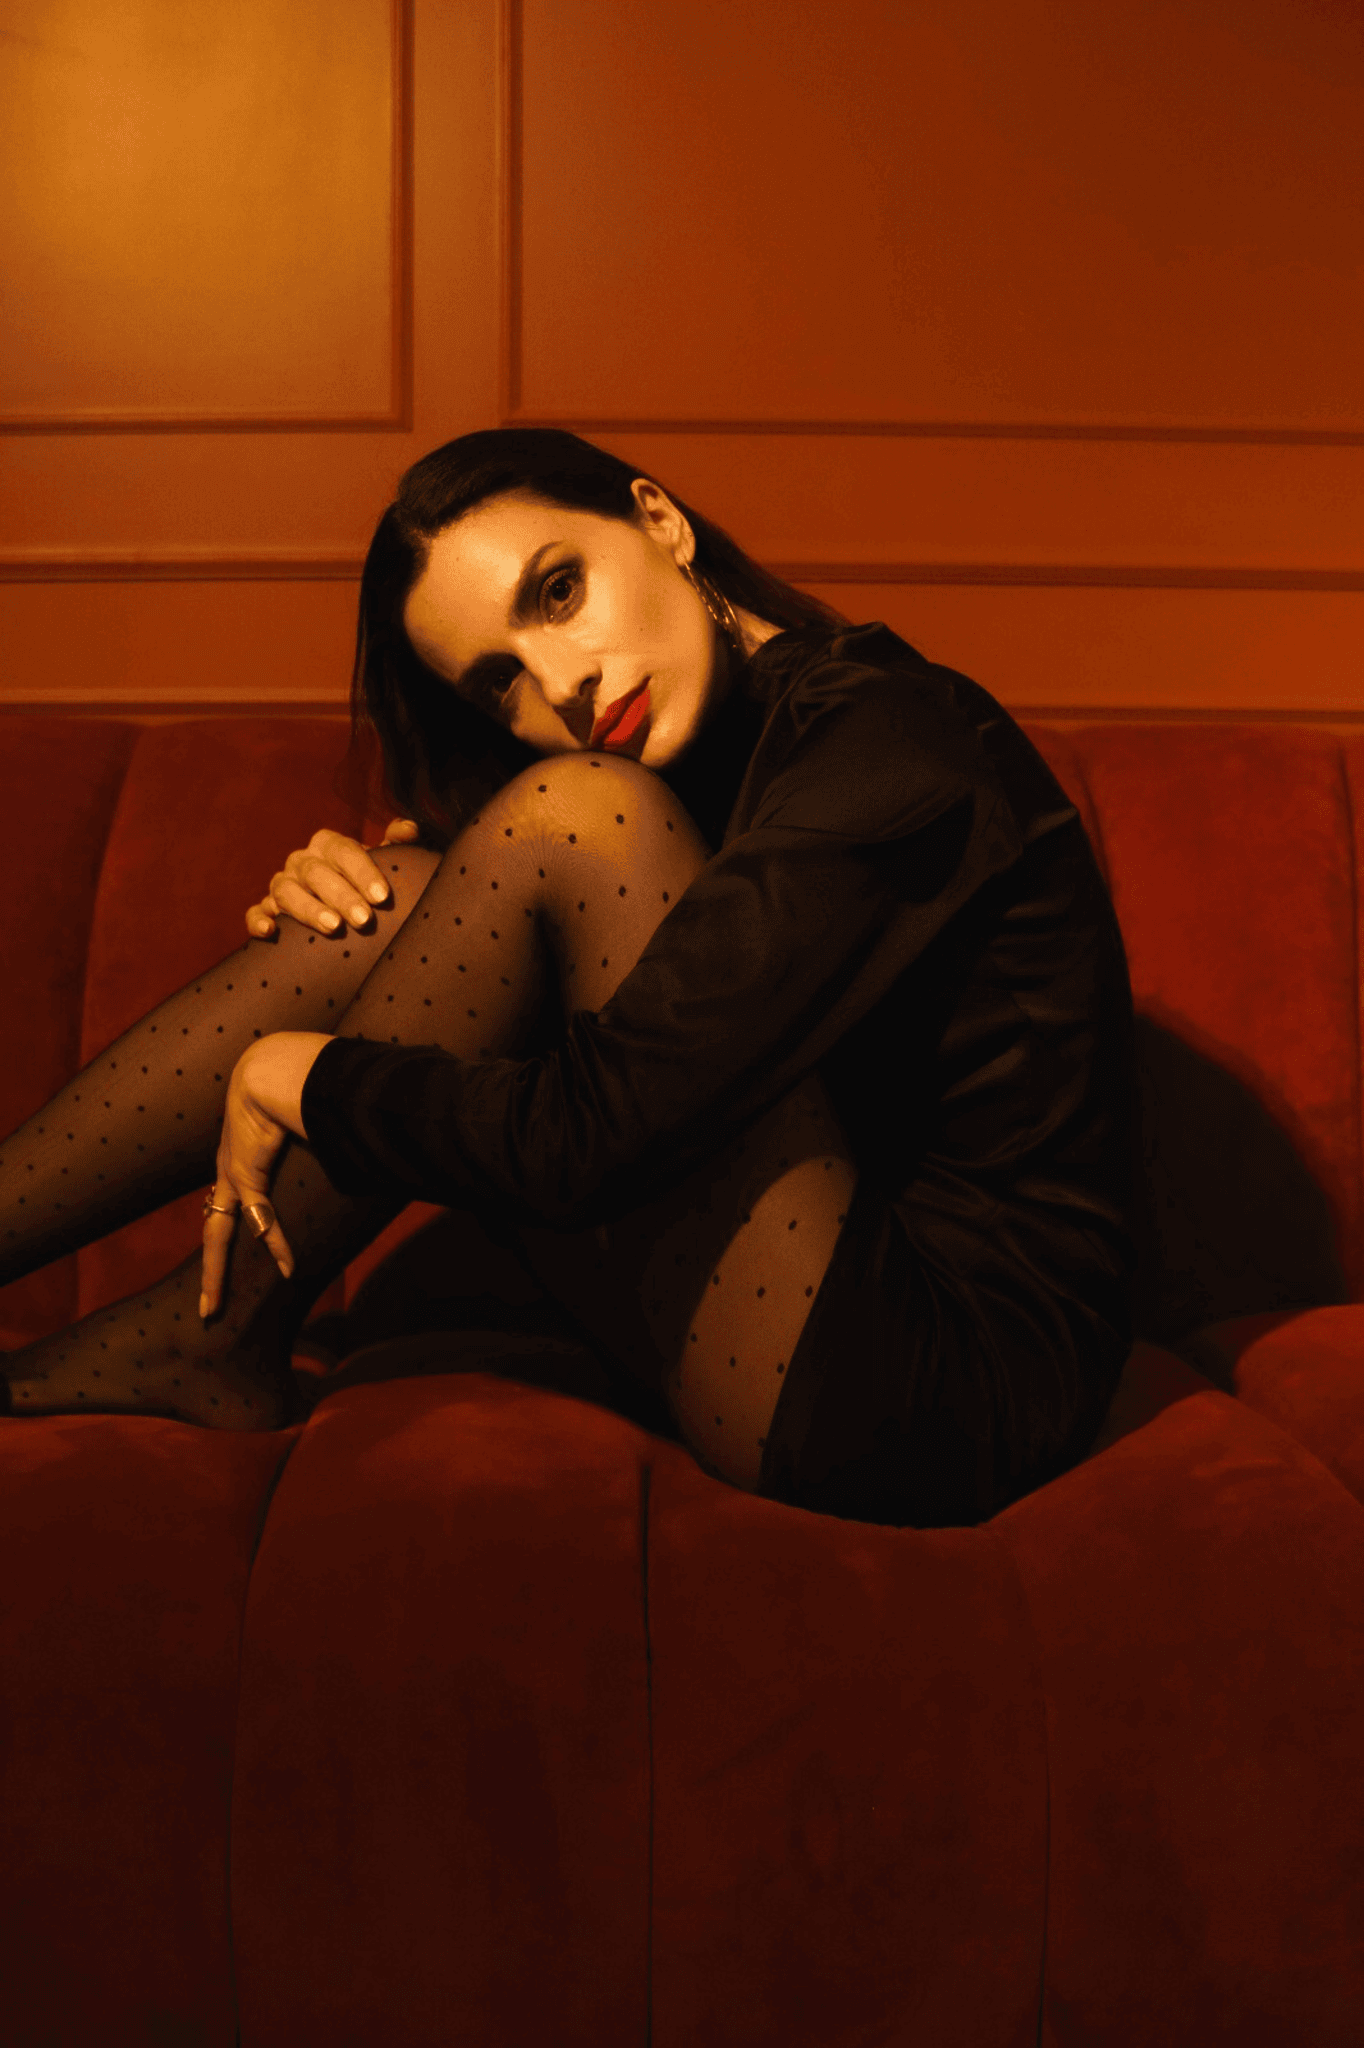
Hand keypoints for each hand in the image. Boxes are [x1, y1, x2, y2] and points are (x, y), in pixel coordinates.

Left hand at [199, 1031, 331, 1317]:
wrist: (276, 1064)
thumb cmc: (294, 1079)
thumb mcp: (301, 1113)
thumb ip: (318, 1129)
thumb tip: (356, 1126)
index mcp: (239, 1156)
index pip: (230, 1202)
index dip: (232, 1228)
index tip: (240, 1250)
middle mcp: (229, 1168)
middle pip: (214, 1226)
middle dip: (210, 1269)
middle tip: (206, 1307)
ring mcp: (232, 1174)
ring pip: (217, 1233)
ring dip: (216, 1273)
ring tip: (212, 1308)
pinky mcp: (246, 1173)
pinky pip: (259, 1217)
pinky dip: (276, 1243)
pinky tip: (288, 1268)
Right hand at [246, 818, 420, 937]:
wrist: (340, 907)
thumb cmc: (365, 884)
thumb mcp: (385, 864)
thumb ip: (398, 845)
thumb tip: (409, 829)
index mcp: (329, 846)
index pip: (344, 851)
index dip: (363, 872)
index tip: (382, 897)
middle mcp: (303, 861)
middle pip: (316, 872)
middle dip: (341, 896)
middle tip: (364, 920)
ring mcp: (282, 884)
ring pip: (285, 890)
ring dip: (308, 909)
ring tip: (333, 927)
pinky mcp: (266, 909)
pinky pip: (254, 911)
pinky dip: (258, 919)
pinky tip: (270, 932)